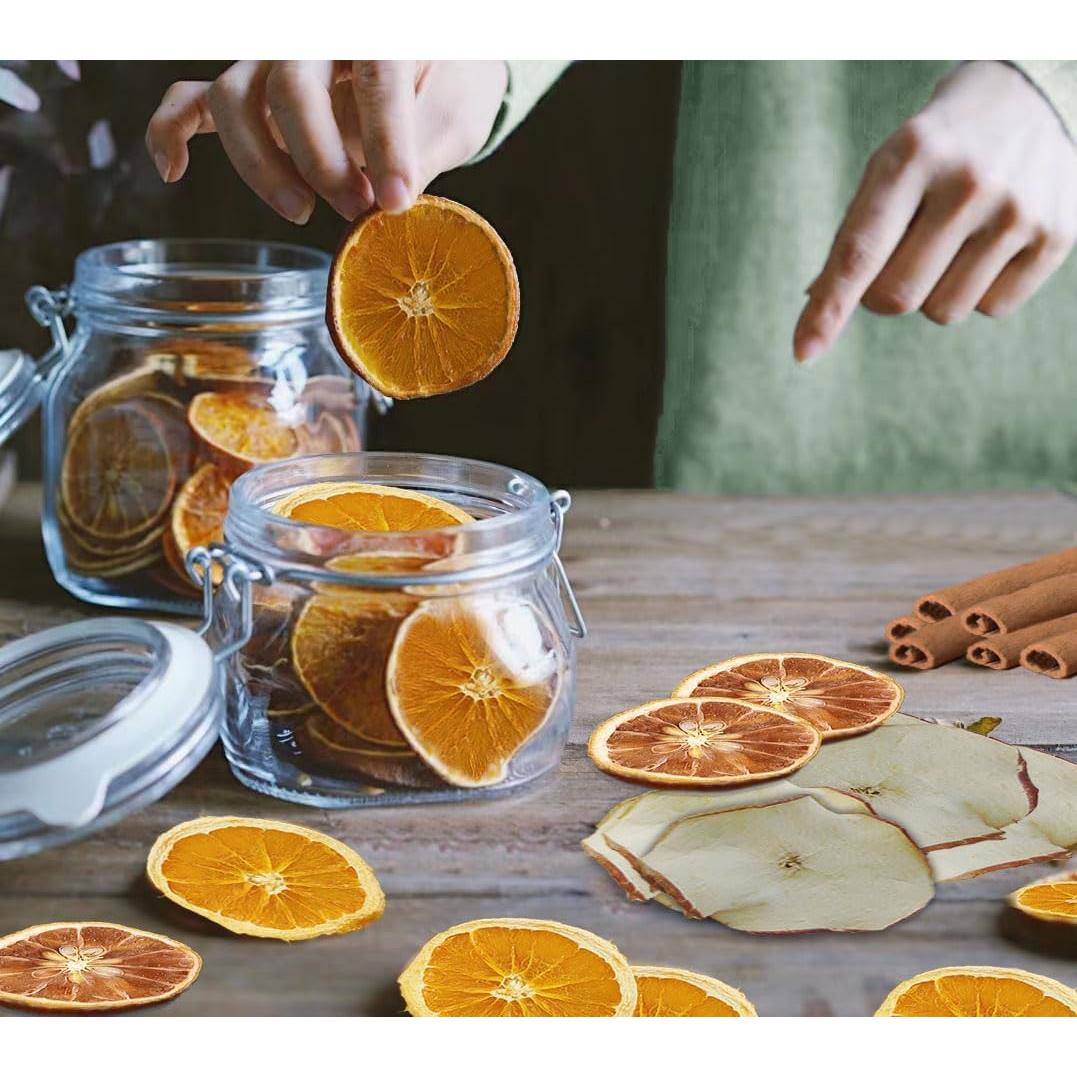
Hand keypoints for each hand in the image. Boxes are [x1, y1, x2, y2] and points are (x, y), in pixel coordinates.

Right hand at [145, 61, 507, 222]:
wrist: (433, 63)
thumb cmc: (449, 86)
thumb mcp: (457, 117)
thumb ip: (425, 151)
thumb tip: (391, 200)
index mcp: (381, 28)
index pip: (376, 76)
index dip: (386, 144)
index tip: (397, 202)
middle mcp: (314, 34)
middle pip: (290, 87)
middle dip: (321, 162)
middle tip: (357, 209)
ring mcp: (273, 58)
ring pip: (234, 97)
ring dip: (263, 164)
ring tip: (303, 210)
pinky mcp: (251, 88)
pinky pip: (191, 99)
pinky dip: (172, 131)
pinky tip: (174, 171)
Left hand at [794, 61, 1076, 362]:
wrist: (1032, 98)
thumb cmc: (937, 148)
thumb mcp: (887, 170)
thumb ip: (853, 237)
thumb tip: (816, 302)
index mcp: (911, 157)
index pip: (859, 254)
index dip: (828, 310)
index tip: (804, 354)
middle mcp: (968, 182)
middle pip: (896, 298)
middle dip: (882, 295)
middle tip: (900, 256)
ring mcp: (1017, 210)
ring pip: (943, 312)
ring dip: (934, 294)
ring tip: (953, 240)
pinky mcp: (1057, 235)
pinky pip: (992, 309)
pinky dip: (980, 291)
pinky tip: (990, 244)